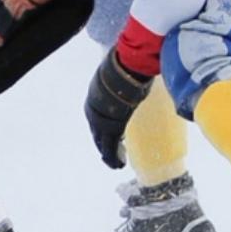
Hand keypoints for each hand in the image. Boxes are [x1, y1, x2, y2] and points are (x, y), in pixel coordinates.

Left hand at [83, 48, 153, 168]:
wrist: (126, 68)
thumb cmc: (126, 67)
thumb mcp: (121, 76)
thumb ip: (125, 81)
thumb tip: (137, 73)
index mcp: (95, 97)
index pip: (96, 117)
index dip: (102, 128)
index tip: (109, 136)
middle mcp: (93, 109)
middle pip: (97, 131)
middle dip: (103, 143)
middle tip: (110, 156)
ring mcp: (101, 119)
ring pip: (102, 141)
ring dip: (109, 153)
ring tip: (116, 164)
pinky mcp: (112, 127)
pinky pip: (111, 146)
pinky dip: (113, 156)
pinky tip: (118, 164)